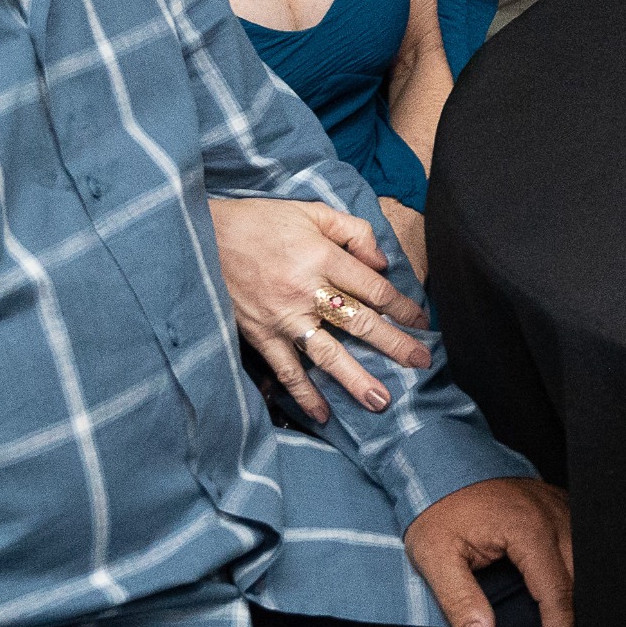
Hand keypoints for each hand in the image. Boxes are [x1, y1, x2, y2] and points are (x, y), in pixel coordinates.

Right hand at [208, 197, 426, 422]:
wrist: (202, 236)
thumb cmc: (262, 222)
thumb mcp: (312, 212)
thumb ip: (354, 232)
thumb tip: (382, 262)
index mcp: (322, 257)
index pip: (374, 288)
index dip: (403, 307)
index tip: (422, 323)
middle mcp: (306, 290)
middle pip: (360, 322)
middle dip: (394, 345)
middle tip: (422, 363)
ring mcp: (282, 317)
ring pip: (327, 353)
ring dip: (355, 379)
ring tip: (380, 401)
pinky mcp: (259, 334)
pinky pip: (285, 369)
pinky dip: (303, 394)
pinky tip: (322, 414)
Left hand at [407, 476, 575, 626]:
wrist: (438, 459)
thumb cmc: (436, 508)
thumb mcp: (435, 556)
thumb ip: (459, 600)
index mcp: (529, 530)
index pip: (557, 592)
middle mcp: (554, 516)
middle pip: (584, 577)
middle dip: (584, 620)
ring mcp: (561, 506)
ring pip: (590, 557)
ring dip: (589, 594)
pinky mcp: (558, 504)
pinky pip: (584, 541)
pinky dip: (586, 570)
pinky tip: (580, 591)